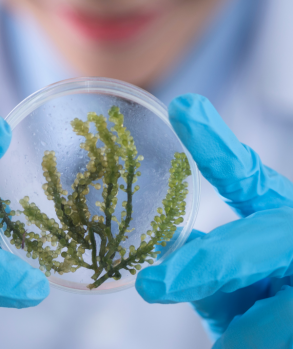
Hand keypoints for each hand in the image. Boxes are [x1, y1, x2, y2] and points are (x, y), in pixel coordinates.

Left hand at [136, 94, 292, 347]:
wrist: (292, 327)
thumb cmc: (270, 304)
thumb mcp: (238, 281)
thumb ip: (210, 264)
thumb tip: (174, 249)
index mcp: (274, 216)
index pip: (245, 175)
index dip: (216, 144)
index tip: (183, 107)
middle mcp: (292, 235)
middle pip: (259, 240)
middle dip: (208, 265)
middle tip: (152, 286)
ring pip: (272, 315)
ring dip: (246, 337)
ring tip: (229, 344)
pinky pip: (263, 338)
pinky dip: (244, 346)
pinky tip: (239, 347)